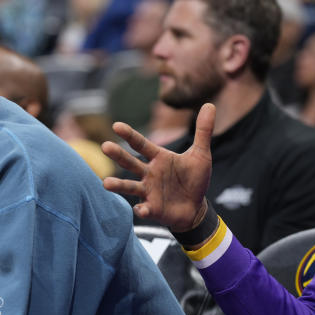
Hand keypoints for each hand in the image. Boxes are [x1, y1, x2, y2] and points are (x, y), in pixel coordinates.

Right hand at [102, 103, 214, 231]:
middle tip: (105, 146)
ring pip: (130, 186)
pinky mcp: (151, 208)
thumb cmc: (194, 180)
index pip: (141, 144)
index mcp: (158, 158)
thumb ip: (203, 131)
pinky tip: (141, 210)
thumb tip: (209, 104)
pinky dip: (141, 210)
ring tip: (105, 183)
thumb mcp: (201, 155)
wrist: (195, 208)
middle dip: (118, 155)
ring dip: (118, 185)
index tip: (116, 126)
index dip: (129, 135)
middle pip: (130, 163)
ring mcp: (148, 191)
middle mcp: (149, 173)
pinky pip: (144, 209)